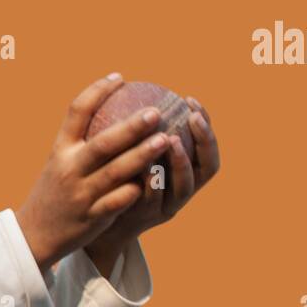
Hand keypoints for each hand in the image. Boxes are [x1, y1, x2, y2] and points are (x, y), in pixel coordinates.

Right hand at [15, 74, 174, 272]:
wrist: (33, 234)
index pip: (77, 113)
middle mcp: (69, 169)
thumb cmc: (54, 191)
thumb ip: (81, 139)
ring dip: (142, 156)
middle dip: (131, 127)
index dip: (98, 91)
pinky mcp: (91, 218)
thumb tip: (110, 106)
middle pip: (103, 143)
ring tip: (165, 140)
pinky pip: (117, 203)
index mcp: (60, 150)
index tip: (120, 77)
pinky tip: (155, 180)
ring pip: (115, 173)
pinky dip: (134, 191)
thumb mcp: (59, 161)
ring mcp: (80, 194)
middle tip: (156, 111)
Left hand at [85, 94, 220, 256]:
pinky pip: (152, 200)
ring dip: (180, 161)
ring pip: (184, 186)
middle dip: (204, 140)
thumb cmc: (117, 179)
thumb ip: (137, 131)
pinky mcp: (147, 220)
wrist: (98, 219)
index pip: (206, 146)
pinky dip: (152, 182)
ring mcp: (166, 207)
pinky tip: (145, 166)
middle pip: (207, 166)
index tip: (190, 100)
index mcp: (185, 172)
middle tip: (192, 116)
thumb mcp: (132, 153)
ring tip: (172, 139)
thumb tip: (128, 86)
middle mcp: (183, 190)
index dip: (205, 125)